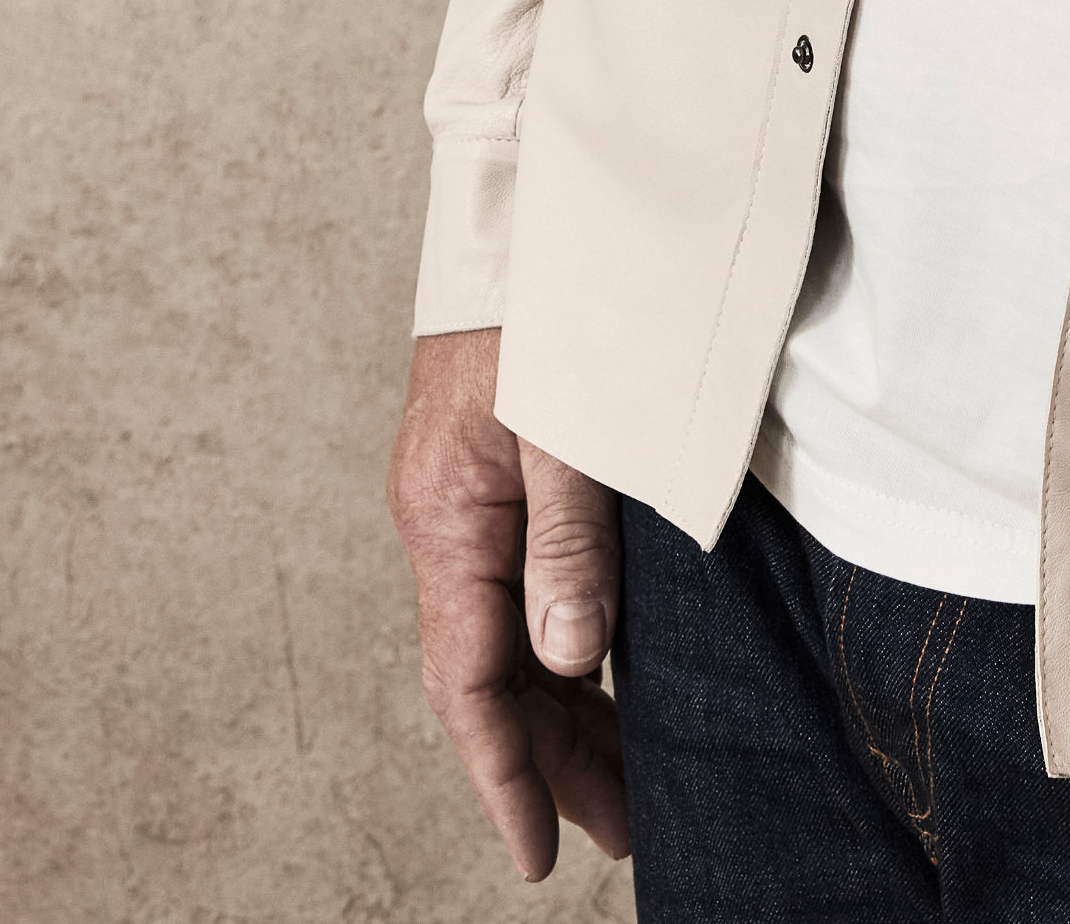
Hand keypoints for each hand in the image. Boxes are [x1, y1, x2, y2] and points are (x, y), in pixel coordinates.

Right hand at [387, 326, 631, 880]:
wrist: (515, 218)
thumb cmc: (545, 306)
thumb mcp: (565, 428)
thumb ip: (567, 545)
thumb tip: (570, 664)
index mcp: (447, 523)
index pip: (469, 683)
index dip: (507, 774)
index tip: (542, 851)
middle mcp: (445, 525)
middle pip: (492, 675)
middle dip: (551, 762)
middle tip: (619, 831)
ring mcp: (465, 503)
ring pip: (508, 638)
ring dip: (562, 712)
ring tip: (624, 782)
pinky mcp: (494, 479)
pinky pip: (519, 592)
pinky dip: (562, 648)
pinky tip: (606, 680)